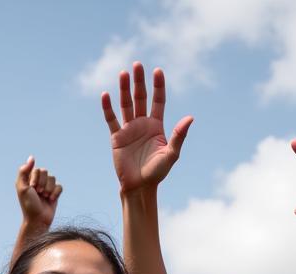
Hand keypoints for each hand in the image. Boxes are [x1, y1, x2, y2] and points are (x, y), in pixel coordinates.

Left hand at [16, 156, 61, 229]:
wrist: (38, 219)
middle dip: (43, 184)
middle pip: (46, 172)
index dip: (36, 179)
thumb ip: (24, 171)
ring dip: (49, 189)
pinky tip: (51, 200)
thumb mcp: (22, 187)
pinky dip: (56, 193)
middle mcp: (38, 180)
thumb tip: (32, 157)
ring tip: (44, 197)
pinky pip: (59, 186)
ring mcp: (47, 186)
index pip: (37, 169)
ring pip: (53, 179)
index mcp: (29, 178)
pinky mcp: (55, 193)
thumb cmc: (28, 204)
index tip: (31, 189)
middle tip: (38, 194)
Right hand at [102, 62, 191, 193]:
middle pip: (140, 98)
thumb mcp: (171, 154)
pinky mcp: (117, 137)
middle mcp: (142, 124)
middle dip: (139, 81)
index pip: (158, 101)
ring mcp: (129, 129)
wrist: (139, 187)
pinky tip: (106, 95)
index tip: (157, 71)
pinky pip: (111, 119)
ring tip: (123, 73)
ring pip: (126, 104)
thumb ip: (179, 136)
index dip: (158, 86)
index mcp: (156, 126)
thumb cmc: (157, 173)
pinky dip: (108, 108)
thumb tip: (190, 118)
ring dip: (124, 89)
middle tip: (137, 65)